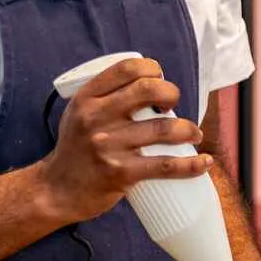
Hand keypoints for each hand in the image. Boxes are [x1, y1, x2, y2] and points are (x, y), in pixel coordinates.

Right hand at [39, 55, 203, 225]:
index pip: (127, 69)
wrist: (56, 191)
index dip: (153, 69)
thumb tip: (146, 84)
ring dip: (189, 129)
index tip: (160, 80)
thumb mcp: (78, 114)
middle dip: (172, 93)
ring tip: (194, 133)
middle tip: (174, 105)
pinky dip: (191, 164)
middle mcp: (96, 118)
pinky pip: (165, 165)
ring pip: (164, 128)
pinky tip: (204, 162)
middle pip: (149, 90)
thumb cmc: (74, 150)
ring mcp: (109, 146)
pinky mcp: (120, 173)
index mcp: (87, 98)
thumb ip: (104, 98)